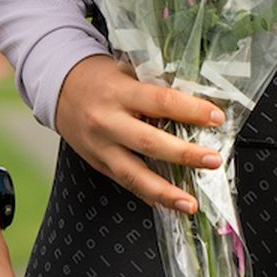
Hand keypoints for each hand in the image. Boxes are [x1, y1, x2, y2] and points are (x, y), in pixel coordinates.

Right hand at [52, 54, 225, 212]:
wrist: (60, 88)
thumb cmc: (100, 77)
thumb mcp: (128, 72)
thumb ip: (156, 88)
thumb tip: (197, 103)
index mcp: (119, 92)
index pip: (161, 101)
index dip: (191, 110)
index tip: (216, 118)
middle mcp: (107, 121)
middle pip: (149, 142)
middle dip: (184, 155)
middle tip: (212, 160)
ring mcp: (101, 147)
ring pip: (133, 175)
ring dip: (165, 192)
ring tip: (189, 203)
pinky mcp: (98, 164)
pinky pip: (125, 183)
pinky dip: (148, 195)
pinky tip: (167, 204)